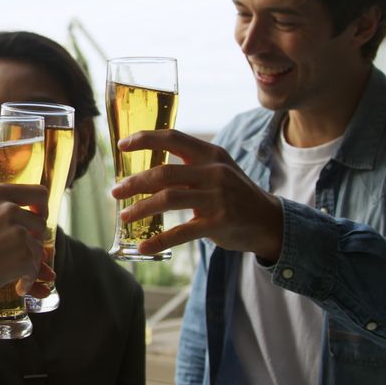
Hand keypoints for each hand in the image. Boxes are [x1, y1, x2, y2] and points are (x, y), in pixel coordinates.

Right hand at [0, 183, 49, 309]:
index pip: (37, 192)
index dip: (42, 207)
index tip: (39, 217)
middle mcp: (8, 209)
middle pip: (40, 222)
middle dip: (35, 238)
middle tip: (22, 251)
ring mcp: (17, 232)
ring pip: (38, 248)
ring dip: (29, 261)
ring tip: (12, 272)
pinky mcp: (22, 256)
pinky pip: (35, 269)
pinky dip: (28, 280)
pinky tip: (17, 286)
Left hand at [110, 129, 282, 259]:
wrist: (270, 221)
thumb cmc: (235, 195)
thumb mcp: (217, 171)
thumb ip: (189, 167)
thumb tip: (146, 172)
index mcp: (210, 154)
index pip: (172, 137)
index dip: (144, 139)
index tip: (121, 146)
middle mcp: (214, 172)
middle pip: (164, 172)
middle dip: (134, 183)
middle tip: (115, 192)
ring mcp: (218, 197)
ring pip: (168, 199)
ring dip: (141, 208)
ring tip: (124, 215)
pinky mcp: (219, 222)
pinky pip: (182, 232)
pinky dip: (160, 239)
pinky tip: (144, 246)